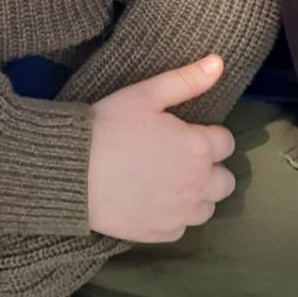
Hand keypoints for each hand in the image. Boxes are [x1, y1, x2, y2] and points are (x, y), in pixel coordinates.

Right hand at [88, 54, 235, 242]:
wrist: (71, 171)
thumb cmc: (108, 126)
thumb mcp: (146, 94)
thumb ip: (187, 80)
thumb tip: (219, 62)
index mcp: (197, 147)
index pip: (226, 143)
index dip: (207, 135)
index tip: (185, 132)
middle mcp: (197, 184)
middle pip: (225, 181)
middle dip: (210, 168)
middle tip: (179, 157)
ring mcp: (180, 213)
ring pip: (207, 208)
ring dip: (196, 194)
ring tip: (169, 180)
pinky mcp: (161, 234)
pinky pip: (182, 227)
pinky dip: (174, 215)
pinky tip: (153, 200)